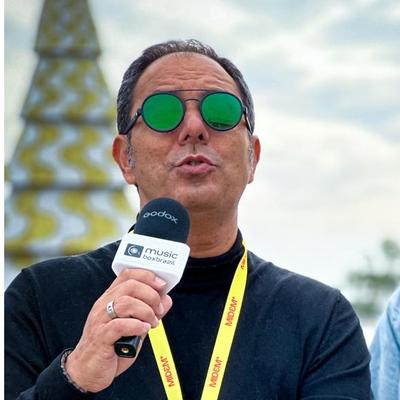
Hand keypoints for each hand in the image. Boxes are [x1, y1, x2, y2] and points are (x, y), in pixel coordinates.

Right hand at [65, 269, 171, 392]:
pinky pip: (119, 325)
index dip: (147, 276)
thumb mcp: (135, 325)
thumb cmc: (111, 346)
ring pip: (125, 303)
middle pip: (130, 286)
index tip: (162, 285)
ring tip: (152, 323)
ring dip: (145, 311)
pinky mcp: (100, 337)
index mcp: (111, 298)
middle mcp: (104, 305)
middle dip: (150, 295)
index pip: (128, 275)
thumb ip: (149, 312)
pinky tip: (143, 331)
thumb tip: (166, 299)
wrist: (88, 371)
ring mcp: (100, 320)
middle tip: (159, 309)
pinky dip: (136, 326)